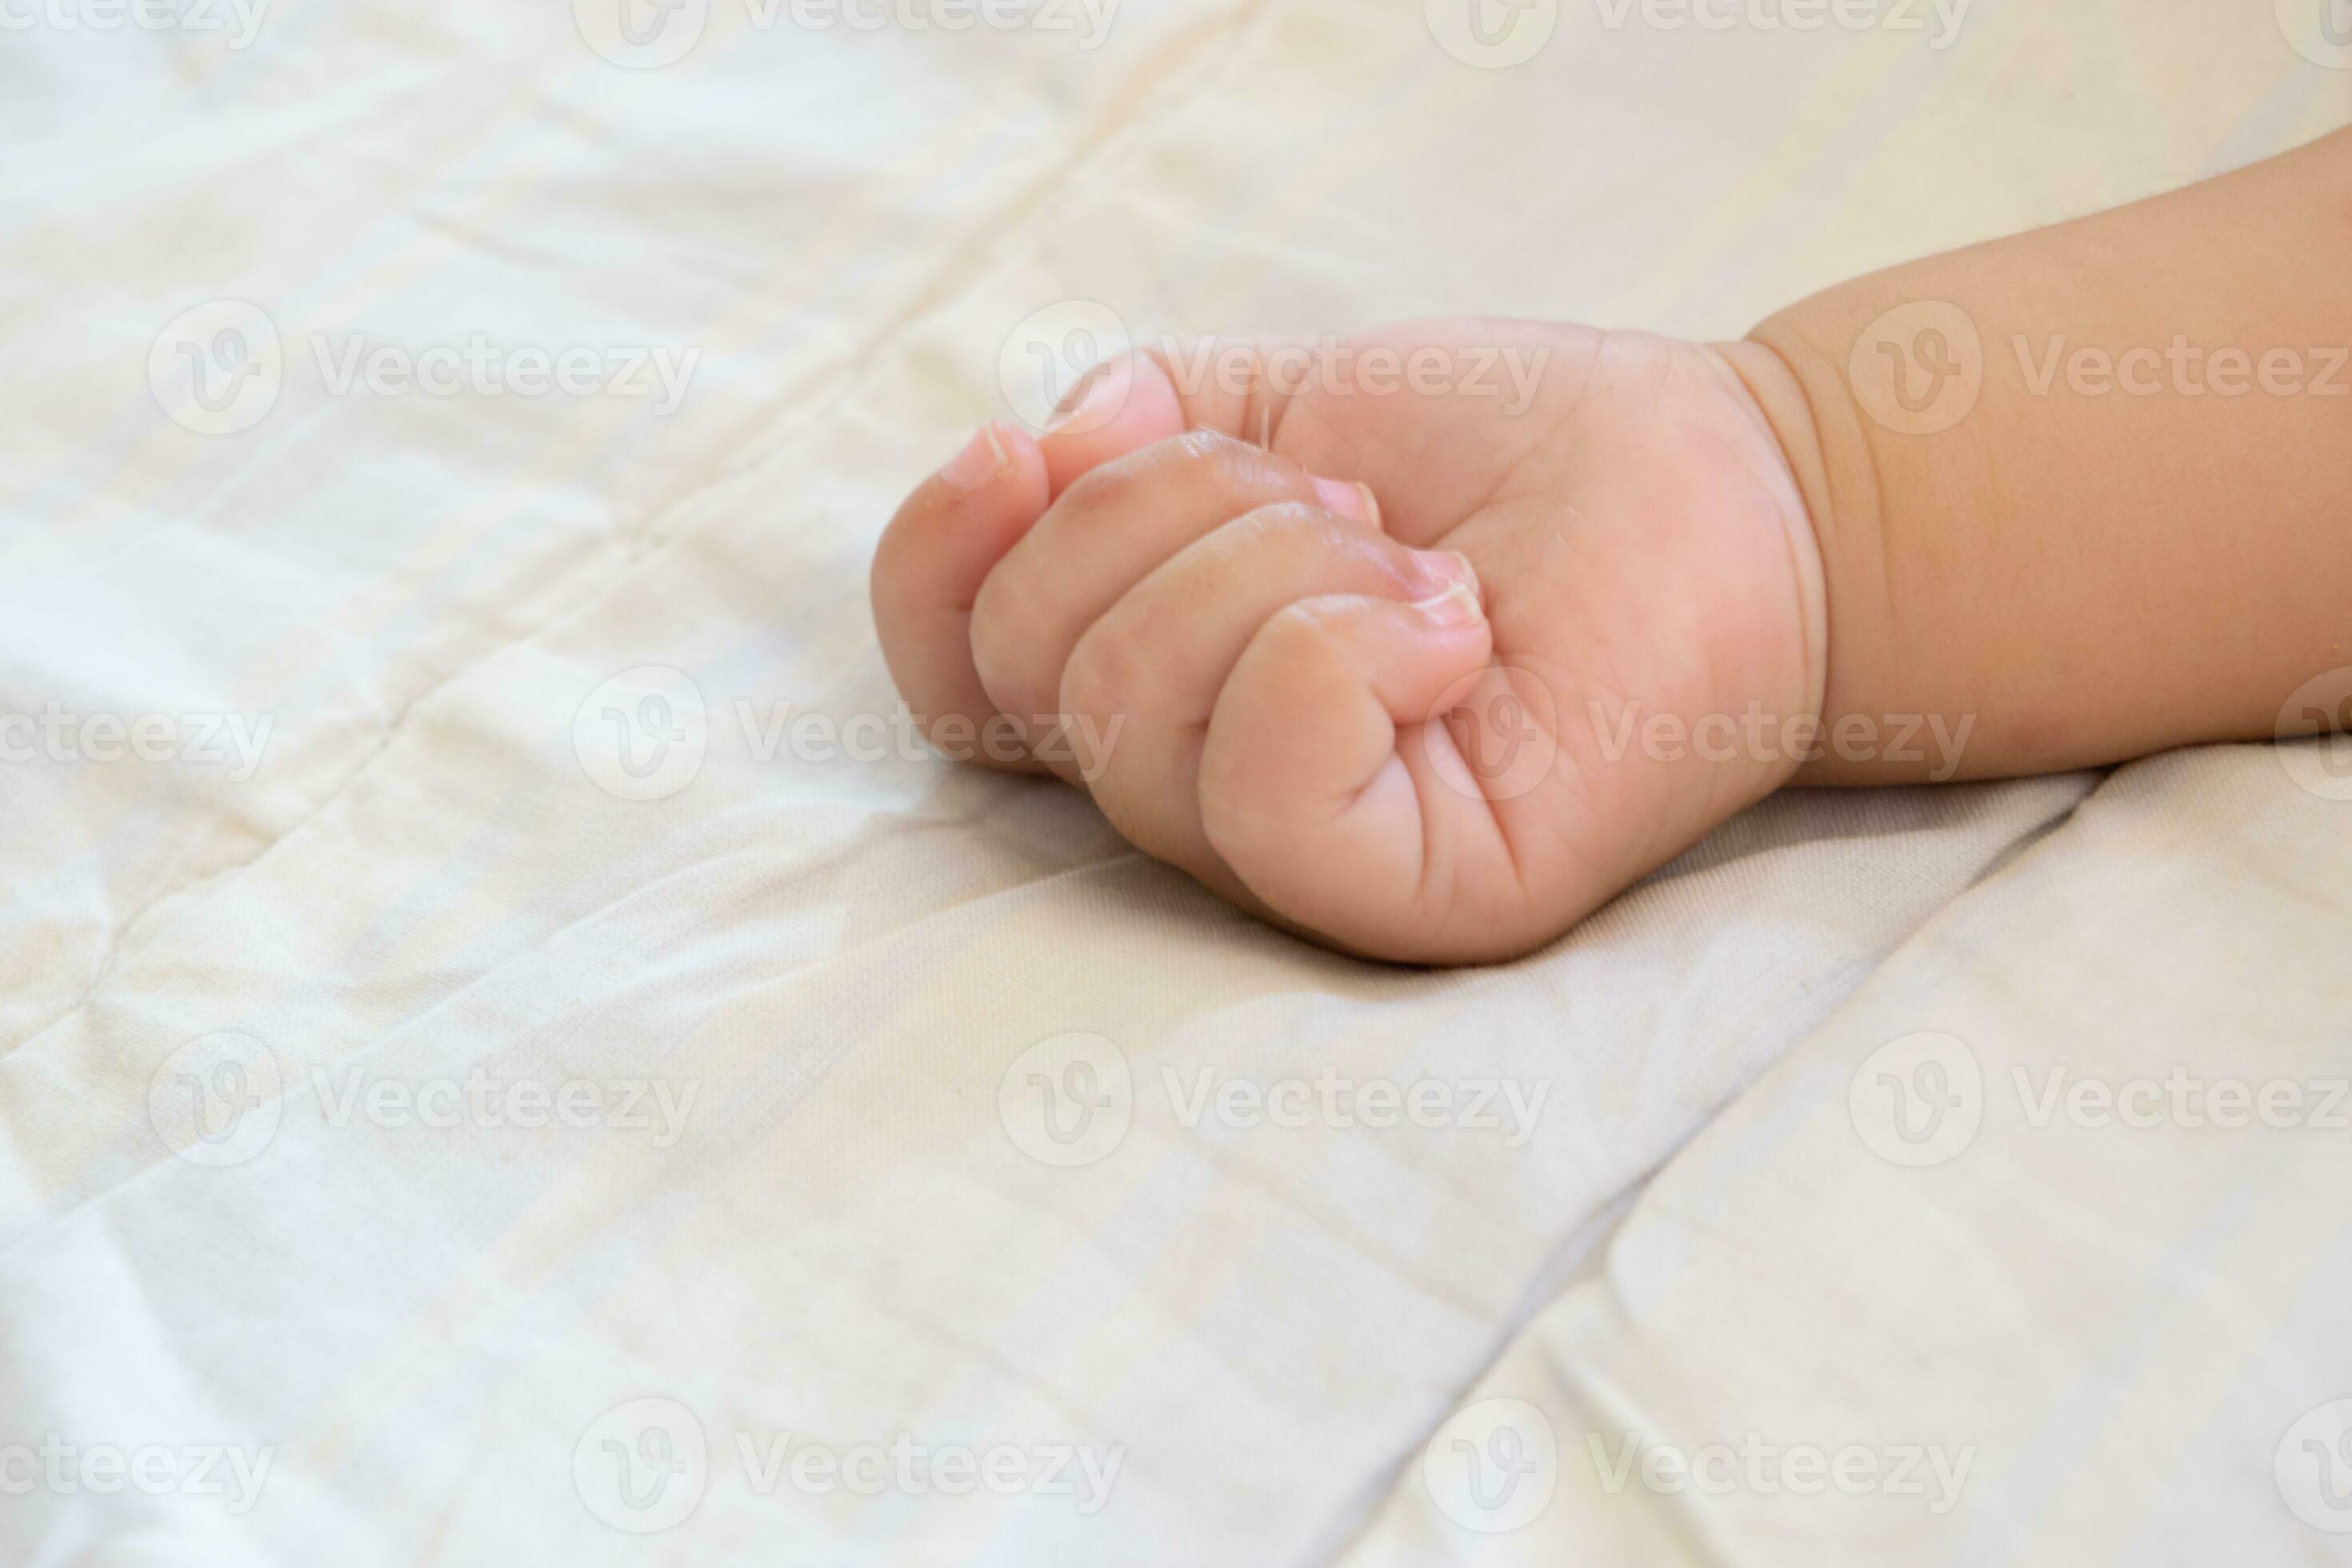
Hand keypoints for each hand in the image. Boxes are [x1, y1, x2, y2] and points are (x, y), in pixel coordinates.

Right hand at [870, 319, 1825, 962]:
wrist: (1733, 487)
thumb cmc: (1515, 455)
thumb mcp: (1287, 396)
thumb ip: (1138, 422)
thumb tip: (1042, 458)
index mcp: (1150, 675)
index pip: (949, 669)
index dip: (932, 561)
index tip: (1018, 451)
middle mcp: (1197, 784)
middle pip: (1036, 665)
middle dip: (1176, 511)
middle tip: (1351, 501)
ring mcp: (1296, 862)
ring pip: (1137, 716)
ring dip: (1280, 563)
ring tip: (1421, 562)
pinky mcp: (1406, 900)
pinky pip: (1262, 791)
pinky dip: (1341, 652)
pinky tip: (1450, 625)